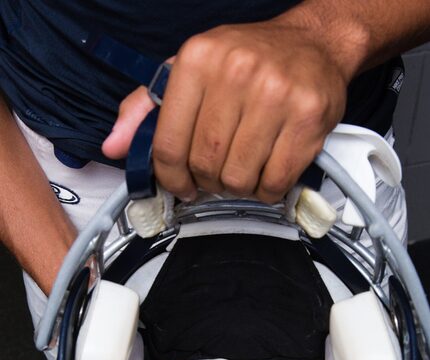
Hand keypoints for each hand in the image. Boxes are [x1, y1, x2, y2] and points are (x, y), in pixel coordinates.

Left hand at [103, 16, 348, 202]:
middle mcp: (237, 72)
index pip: (168, 144)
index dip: (170, 178)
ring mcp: (276, 95)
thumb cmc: (247, 62)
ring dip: (237, 187)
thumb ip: (146, 108)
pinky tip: (266, 172)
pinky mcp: (308, 118)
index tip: (180, 186)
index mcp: (198, 59)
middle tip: (216, 175)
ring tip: (243, 169)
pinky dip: (266, 190)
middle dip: (207, 181)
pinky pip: (275, 182)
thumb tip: (114, 145)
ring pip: (238, 179)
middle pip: (204, 165)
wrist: (312, 43)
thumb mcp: (190, 71)